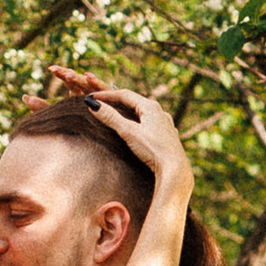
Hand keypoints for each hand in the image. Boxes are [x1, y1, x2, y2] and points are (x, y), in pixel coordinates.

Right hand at [48, 66, 190, 190]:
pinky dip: (139, 121)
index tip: (91, 97)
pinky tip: (139, 126)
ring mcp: (165, 124)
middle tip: (101, 101)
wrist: (175, 170)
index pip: (124, 95)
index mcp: (150, 106)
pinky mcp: (167, 136)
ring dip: (129, 110)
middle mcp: (160, 112)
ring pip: (144, 112)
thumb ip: (111, 118)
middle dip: (117, 101)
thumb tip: (93, 105)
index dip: (106, 95)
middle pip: (134, 101)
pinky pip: (150, 123)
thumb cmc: (153, 149)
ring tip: (116, 112)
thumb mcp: (128, 132)